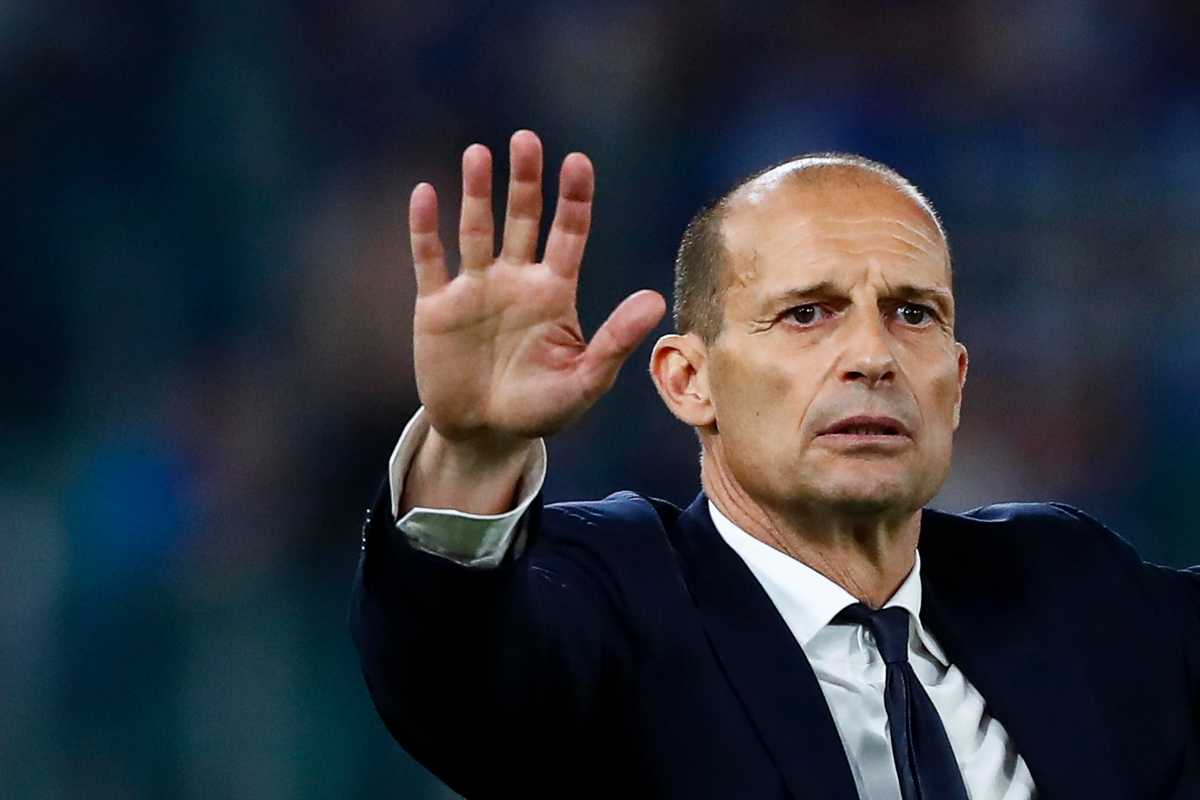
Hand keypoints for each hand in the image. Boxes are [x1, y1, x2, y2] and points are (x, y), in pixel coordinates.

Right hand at [408, 130, 666, 454]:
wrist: (485, 434)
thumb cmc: (541, 409)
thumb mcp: (585, 381)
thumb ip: (616, 341)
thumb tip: (657, 300)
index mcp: (554, 293)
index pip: (569, 234)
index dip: (573, 198)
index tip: (577, 162)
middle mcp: (516, 281)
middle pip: (523, 219)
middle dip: (525, 180)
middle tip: (526, 139)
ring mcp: (475, 289)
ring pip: (476, 229)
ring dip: (476, 193)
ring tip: (478, 153)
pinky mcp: (436, 307)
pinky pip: (430, 260)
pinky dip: (426, 229)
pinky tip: (425, 193)